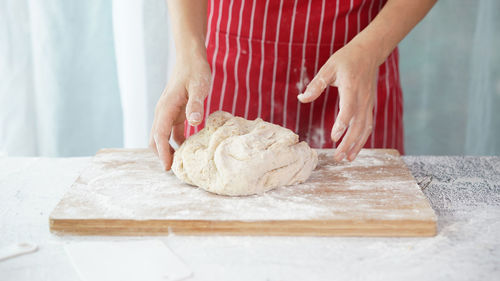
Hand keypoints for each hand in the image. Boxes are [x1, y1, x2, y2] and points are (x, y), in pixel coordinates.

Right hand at [149, 56, 210, 169]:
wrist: (190, 57)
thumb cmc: (195, 70)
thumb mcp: (199, 87)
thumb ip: (196, 104)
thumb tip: (193, 122)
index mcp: (166, 108)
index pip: (160, 135)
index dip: (162, 153)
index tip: (169, 168)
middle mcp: (163, 112)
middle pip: (156, 139)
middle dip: (162, 155)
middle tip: (176, 171)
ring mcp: (168, 112)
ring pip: (162, 137)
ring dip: (168, 150)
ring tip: (182, 164)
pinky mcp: (175, 112)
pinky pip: (172, 132)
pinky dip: (176, 142)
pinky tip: (189, 149)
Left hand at [298, 41, 378, 161]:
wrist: (369, 52)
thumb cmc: (346, 59)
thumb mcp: (329, 67)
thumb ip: (316, 84)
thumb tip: (301, 98)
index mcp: (352, 87)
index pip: (349, 109)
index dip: (342, 124)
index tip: (333, 137)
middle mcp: (363, 98)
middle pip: (358, 125)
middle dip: (348, 143)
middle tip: (337, 157)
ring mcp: (368, 103)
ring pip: (365, 128)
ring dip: (356, 145)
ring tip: (346, 159)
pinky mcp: (369, 106)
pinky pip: (367, 125)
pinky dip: (362, 139)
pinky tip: (353, 150)